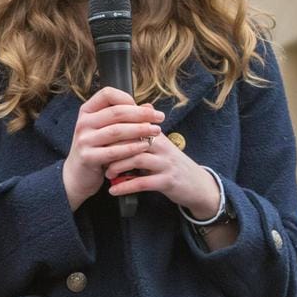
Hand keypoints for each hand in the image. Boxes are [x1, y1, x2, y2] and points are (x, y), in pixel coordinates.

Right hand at [62, 87, 163, 209]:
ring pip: (117, 131)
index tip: (145, 108)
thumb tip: (149, 107)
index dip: (127, 98)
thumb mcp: (107, 130)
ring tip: (156, 131)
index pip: (107, 94)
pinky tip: (145, 146)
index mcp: (87, 112)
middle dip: (141, 114)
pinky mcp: (88, 157)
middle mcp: (83, 123)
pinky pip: (114, 151)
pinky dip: (132, 148)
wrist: (78, 174)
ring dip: (140, 130)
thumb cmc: (97, 149)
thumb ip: (125, 118)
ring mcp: (84, 140)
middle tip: (160, 118)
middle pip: (116, 112)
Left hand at [102, 132, 219, 217]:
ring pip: (137, 159)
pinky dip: (125, 186)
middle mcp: (163, 147)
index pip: (134, 126)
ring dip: (118, 166)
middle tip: (98, 155)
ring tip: (107, 173)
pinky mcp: (168, 181)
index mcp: (158, 136)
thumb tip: (141, 107)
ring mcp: (166, 164)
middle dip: (113, 147)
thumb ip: (148, 131)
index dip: (114, 131)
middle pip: (134, 139)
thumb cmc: (173, 164)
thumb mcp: (162, 146)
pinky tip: (113, 190)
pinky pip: (143, 183)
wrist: (198, 185)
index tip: (98, 138)